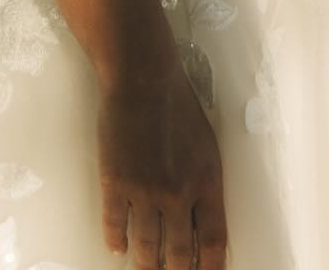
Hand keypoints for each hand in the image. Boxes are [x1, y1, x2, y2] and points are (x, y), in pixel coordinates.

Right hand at [96, 63, 227, 268]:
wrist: (142, 77)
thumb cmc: (176, 103)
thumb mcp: (206, 145)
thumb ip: (204, 183)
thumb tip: (200, 217)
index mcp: (207, 183)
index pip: (213, 242)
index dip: (208, 267)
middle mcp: (178, 194)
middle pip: (178, 254)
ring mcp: (145, 191)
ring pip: (146, 247)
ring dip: (144, 264)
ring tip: (144, 269)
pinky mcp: (115, 183)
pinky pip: (115, 225)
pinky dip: (115, 240)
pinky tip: (117, 247)